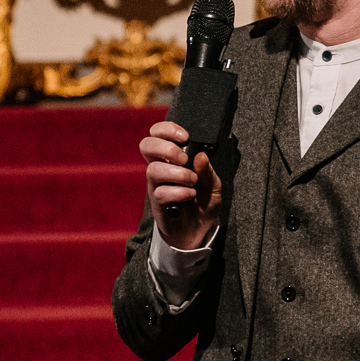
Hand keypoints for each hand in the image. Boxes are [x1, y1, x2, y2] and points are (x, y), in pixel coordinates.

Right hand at [140, 121, 221, 250]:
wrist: (201, 231)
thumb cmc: (203, 203)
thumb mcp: (213, 184)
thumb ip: (207, 169)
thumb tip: (200, 155)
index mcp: (171, 158)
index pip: (157, 134)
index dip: (167, 129)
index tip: (185, 136)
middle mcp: (160, 168)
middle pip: (146, 145)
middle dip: (166, 147)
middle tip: (184, 158)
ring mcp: (156, 186)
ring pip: (153, 170)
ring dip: (177, 173)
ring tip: (192, 181)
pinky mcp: (157, 204)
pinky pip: (160, 193)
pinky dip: (179, 192)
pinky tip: (190, 195)